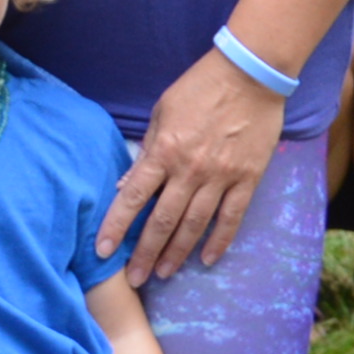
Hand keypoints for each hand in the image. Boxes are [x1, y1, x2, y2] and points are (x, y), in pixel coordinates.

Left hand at [99, 50, 289, 283]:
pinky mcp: (248, 179)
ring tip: (162, 273)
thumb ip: (146, 151)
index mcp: (164, 151)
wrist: (251, 75)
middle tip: (133, 279)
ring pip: (194, 225)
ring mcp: (221, 177)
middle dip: (144, 253)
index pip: (132, 198)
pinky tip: (206, 260)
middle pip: (162, 221)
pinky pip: (231, 218)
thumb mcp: (161, 113)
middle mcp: (190, 170)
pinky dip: (219, 241)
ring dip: (176, 253)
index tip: (101, 251)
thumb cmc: (199, 88)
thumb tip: (126, 187)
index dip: (115, 227)